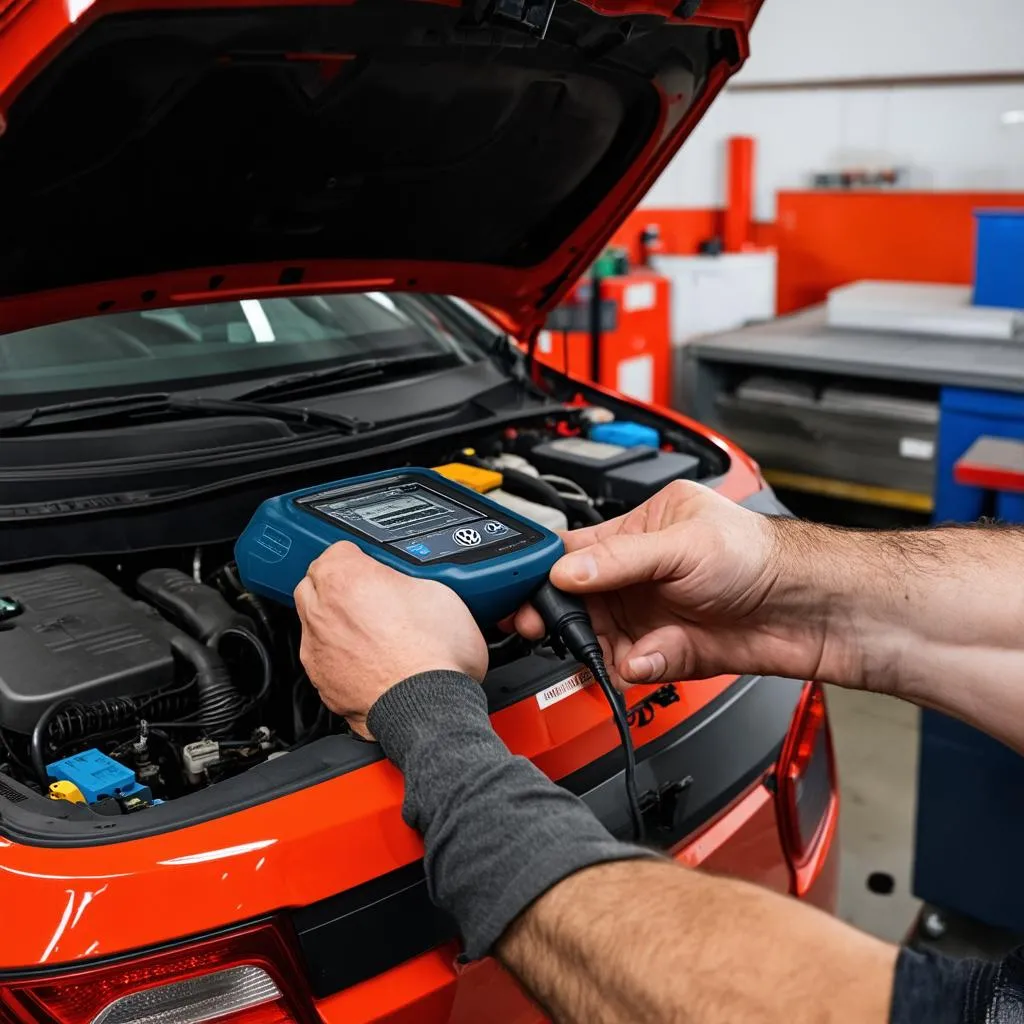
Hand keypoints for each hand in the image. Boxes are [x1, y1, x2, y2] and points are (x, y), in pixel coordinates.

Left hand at [295, 542, 488, 736]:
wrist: (430, 709)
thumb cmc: (435, 655)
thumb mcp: (439, 591)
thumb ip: (407, 579)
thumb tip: (406, 583)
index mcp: (346, 578)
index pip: (338, 550)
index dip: (362, 558)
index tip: (377, 567)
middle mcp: (322, 612)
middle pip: (315, 584)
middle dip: (338, 586)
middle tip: (372, 595)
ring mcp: (317, 649)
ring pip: (316, 623)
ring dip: (338, 623)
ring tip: (376, 633)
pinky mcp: (322, 682)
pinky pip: (325, 658)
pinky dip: (342, 657)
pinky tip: (373, 662)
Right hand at [515, 481, 830, 688]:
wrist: (808, 613)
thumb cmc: (760, 556)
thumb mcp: (683, 544)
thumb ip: (619, 561)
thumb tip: (565, 572)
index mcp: (641, 529)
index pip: (577, 549)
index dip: (546, 570)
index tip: (524, 591)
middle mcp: (640, 573)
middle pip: (580, 599)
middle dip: (562, 617)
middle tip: (545, 627)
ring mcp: (653, 613)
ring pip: (601, 638)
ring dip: (601, 647)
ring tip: (613, 648)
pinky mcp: (669, 651)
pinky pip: (633, 665)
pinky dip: (637, 666)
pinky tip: (650, 656)